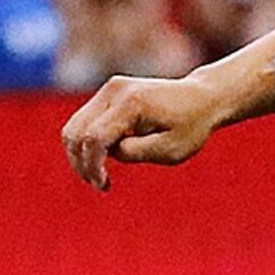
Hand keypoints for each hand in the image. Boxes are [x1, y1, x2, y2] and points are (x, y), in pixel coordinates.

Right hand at [63, 71, 230, 188]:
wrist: (201, 98)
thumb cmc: (190, 127)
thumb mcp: (171, 149)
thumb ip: (137, 152)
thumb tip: (108, 153)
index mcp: (132, 103)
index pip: (94, 137)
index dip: (92, 166)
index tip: (105, 185)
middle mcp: (115, 91)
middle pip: (75, 132)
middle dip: (81, 163)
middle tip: (101, 184)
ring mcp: (109, 89)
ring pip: (73, 127)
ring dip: (80, 155)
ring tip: (100, 176)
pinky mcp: (108, 93)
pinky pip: (83, 122)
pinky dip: (87, 144)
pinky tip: (106, 159)